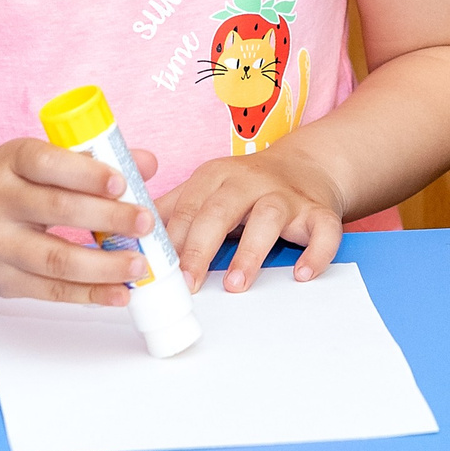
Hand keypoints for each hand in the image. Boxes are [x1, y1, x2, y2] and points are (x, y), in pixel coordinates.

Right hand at [0, 140, 163, 304]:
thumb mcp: (39, 160)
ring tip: (138, 265)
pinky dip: (88, 294)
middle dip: (108, 219)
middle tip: (146, 223)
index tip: (123, 183)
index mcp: (10, 162)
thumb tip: (147, 164)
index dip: (86, 173)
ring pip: (54, 258)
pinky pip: (49, 291)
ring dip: (103, 266)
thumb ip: (92, 160)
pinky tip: (117, 293)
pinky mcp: (1, 281)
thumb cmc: (6, 184)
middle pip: (57, 211)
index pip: (48, 163)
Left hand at [159, 143, 347, 293]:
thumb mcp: (207, 189)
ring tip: (237, 283)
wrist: (308, 166)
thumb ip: (171, 210)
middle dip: (202, 247)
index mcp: (217, 176)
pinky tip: (303, 273)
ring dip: (252, 251)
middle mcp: (251, 181)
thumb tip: (126, 236)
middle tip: (189, 282)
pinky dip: (317, 251)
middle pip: (222, 209)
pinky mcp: (318, 211)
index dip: (173, 239)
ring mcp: (287, 196)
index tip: (159, 271)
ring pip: (269, 216)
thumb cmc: (247, 188)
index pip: (188, 206)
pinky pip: (323, 230)